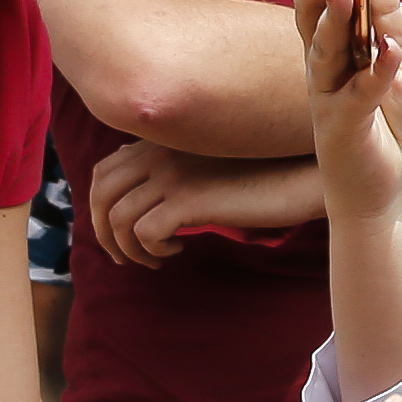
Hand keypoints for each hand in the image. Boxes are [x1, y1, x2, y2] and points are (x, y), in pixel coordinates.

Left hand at [86, 140, 322, 265]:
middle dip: (104, 233)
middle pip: (101, 195)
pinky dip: (154, 249)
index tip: (120, 232)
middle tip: (125, 258)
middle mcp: (160, 151)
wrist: (301, 175)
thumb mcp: (212, 164)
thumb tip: (149, 195)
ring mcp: (172, 174)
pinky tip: (180, 248)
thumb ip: (179, 168)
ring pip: (118, 219)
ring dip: (130, 249)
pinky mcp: (188, 199)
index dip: (101, 206)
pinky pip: (144, 232)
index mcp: (162, 141)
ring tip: (156, 260)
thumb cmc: (264, 174)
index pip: (105, 170)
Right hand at [296, 0, 401, 229]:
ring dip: (335, 15)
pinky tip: (393, 53)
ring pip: (323, 48)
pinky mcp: (345, 129)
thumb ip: (387, 13)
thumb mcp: (398, 57)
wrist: (383, 188)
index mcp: (330, 42)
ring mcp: (327, 96)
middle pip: (312, 8)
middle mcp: (320, 64)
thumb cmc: (387, 119)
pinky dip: (378, 74)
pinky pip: (361, 96)